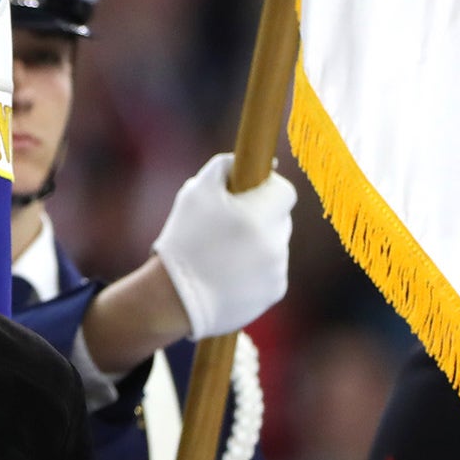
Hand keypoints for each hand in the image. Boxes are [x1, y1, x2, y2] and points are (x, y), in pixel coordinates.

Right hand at [150, 153, 294, 338]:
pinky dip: (256, 268)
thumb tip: (255, 160)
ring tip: (224, 253)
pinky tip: (230, 273)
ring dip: (258, 243)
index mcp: (257, 215)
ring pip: (276, 244)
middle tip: (229, 224)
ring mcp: (278, 269)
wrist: (174, 299)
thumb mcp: (194, 193)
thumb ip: (224, 166)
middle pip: (280, 218)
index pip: (285, 191)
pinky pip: (272, 269)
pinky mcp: (276, 291)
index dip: (269, 188)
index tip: (251, 193)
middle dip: (261, 216)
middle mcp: (274, 243)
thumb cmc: (183, 239)